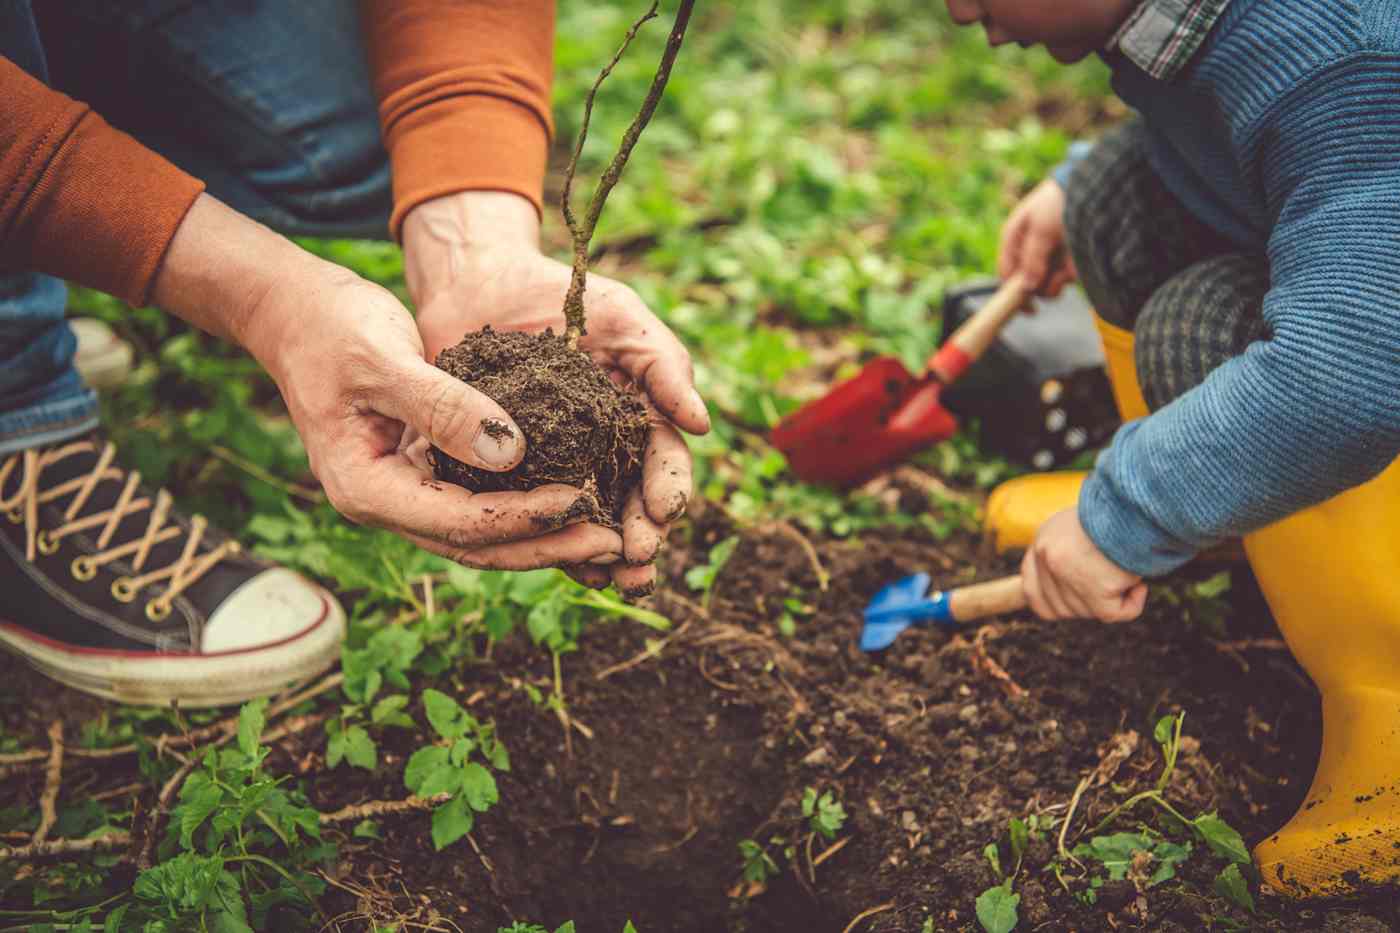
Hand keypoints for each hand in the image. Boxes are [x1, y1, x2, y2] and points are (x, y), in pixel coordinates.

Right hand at [154, 194, 623, 568]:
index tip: (580, 500)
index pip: (457, 521)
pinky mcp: (425, 472)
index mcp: (366, 488)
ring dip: (543, 535)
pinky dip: (526, 506)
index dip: (522, 517)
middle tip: (612, 540)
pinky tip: (575, 498)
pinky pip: (481, 503)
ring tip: (606, 532)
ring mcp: (405, 492)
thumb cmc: (331, 328)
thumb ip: (443, 406)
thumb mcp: (385, 359)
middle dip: (546, 545)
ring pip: (483, 533)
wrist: (296, 312)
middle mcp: (386, 503)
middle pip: (476, 544)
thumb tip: (513, 452)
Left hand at [401, 191, 709, 595]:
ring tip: (612, 581)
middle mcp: (605, 452)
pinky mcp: (509, 475)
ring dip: (603, 555)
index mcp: (640, 418)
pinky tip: (556, 565)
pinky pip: (530, 514)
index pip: (665, 463)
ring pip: (588, 521)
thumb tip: (702, 424)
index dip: (669, 490)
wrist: (481, 285)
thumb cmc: (564, 295)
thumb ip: (664, 367)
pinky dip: (547, 542)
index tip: (665, 512)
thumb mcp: (623, 319)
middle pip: (633, 506)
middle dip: (643, 538)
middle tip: (639, 563)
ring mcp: (558, 467)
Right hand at [999, 179, 1077, 297]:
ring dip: (1057, 281)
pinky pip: (1063, 280)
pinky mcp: (1067, 263)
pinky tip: (1076, 259)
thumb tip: (1025, 287)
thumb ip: (1032, 258)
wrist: (1091, 186)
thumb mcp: (1041, 228)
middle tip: (1054, 276)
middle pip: (1026, 285)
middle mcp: (1028, 252)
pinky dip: (1070, 275)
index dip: (1013, 290)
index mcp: (1014, 240)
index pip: (1006, 274)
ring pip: (1045, 286)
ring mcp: (1048, 259)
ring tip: (1068, 263)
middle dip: (1040, 285)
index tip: (1027, 306)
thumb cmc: (1058, 201)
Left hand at [1021, 508, 1146, 621]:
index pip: (1031, 590)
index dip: (1053, 599)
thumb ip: (1069, 552)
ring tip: (1127, 568)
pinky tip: (1140, 585)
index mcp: (1043, 541)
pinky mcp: (1094, 592)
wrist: (1136, 503)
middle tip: (1112, 579)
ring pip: (1089, 611)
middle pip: (1062, 607)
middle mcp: (1048, 559)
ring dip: (1113, 596)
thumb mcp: (1080, 524)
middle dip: (1088, 600)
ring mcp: (1067, 577)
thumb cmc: (1117, 510)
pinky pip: (1117, 614)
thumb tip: (1078, 580)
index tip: (1078, 595)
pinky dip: (1132, 604)